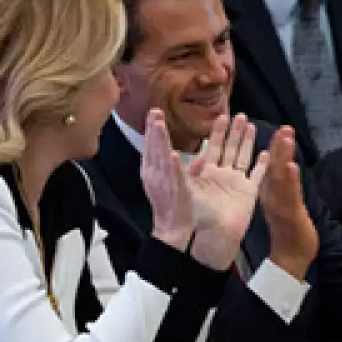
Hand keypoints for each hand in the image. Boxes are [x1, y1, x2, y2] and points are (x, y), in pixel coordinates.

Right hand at [142, 109, 194, 249]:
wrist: (172, 229)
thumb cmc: (172, 205)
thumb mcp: (172, 181)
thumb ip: (179, 166)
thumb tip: (188, 153)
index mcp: (154, 171)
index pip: (153, 147)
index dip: (152, 130)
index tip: (154, 114)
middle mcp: (156, 175)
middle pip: (154, 148)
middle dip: (154, 130)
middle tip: (154, 112)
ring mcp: (165, 183)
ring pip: (161, 158)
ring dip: (159, 141)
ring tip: (158, 125)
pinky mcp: (176, 191)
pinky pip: (174, 177)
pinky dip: (172, 167)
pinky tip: (171, 155)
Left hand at [185, 114, 269, 270]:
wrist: (208, 236)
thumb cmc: (193, 215)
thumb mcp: (184, 188)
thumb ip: (182, 170)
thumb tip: (172, 152)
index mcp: (207, 174)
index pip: (213, 147)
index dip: (217, 132)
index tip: (221, 116)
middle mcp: (222, 176)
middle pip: (230, 148)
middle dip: (235, 132)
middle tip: (240, 114)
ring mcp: (236, 184)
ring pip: (244, 157)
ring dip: (248, 142)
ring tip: (251, 125)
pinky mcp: (248, 193)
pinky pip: (258, 175)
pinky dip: (263, 164)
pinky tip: (267, 152)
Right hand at [258, 127, 318, 279]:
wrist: (290, 258)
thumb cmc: (288, 233)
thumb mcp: (283, 206)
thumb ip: (282, 189)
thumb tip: (285, 172)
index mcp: (272, 194)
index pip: (272, 168)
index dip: (276, 149)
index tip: (280, 131)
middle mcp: (274, 197)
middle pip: (274, 168)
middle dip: (279, 147)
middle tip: (284, 127)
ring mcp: (281, 205)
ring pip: (281, 177)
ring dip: (283, 156)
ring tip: (286, 137)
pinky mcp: (290, 215)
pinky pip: (289, 195)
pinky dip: (289, 180)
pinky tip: (291, 166)